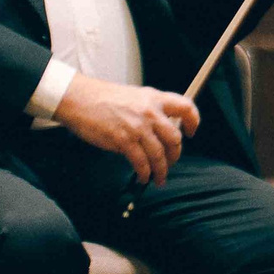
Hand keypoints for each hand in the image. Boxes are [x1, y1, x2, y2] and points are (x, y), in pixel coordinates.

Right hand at [55, 74, 199, 185]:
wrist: (79, 98)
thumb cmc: (104, 98)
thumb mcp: (135, 96)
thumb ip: (151, 110)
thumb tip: (162, 130)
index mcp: (155, 98)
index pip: (186, 107)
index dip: (193, 121)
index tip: (192, 133)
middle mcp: (151, 112)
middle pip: (175, 138)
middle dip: (175, 154)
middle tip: (171, 162)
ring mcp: (138, 127)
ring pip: (160, 154)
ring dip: (161, 170)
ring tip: (160, 178)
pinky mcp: (123, 140)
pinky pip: (141, 162)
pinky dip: (145, 173)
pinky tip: (143, 177)